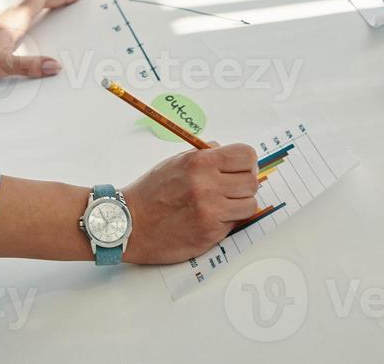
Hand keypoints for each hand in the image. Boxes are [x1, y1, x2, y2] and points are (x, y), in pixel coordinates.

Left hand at [0, 0, 82, 85]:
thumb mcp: (3, 66)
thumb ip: (30, 66)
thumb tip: (55, 65)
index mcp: (14, 20)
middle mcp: (9, 17)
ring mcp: (2, 23)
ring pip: (30, 5)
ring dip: (48, 0)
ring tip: (60, 0)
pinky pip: (23, 13)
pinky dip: (36, 10)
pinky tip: (34, 18)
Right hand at [120, 143, 260, 264]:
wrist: (131, 224)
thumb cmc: (150, 193)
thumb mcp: (175, 162)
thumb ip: (203, 155)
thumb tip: (225, 151)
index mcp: (199, 163)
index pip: (246, 155)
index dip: (246, 162)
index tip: (241, 168)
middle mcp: (207, 185)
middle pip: (252, 181)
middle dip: (244, 183)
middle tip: (232, 187)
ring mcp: (211, 211)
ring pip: (250, 204)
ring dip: (240, 204)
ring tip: (223, 204)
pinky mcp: (211, 233)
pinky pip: (236, 223)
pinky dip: (229, 220)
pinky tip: (212, 217)